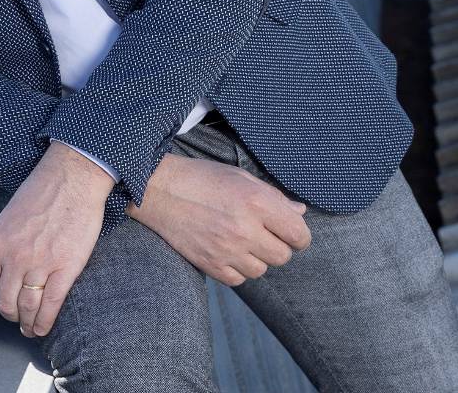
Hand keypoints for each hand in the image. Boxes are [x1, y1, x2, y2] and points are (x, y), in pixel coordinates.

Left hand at [0, 140, 114, 338]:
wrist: (73, 177)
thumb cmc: (43, 190)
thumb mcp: (10, 216)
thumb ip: (5, 244)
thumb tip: (6, 269)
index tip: (3, 298)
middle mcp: (13, 256)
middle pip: (4, 302)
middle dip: (10, 314)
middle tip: (17, 317)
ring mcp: (40, 264)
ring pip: (27, 307)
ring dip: (27, 323)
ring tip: (30, 328)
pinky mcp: (65, 269)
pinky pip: (51, 305)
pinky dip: (45, 322)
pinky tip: (43, 328)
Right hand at [128, 152, 310, 285]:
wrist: (159, 189)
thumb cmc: (202, 178)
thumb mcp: (240, 177)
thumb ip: (273, 197)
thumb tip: (299, 213)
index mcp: (257, 203)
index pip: (298, 235)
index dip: (297, 235)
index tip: (288, 231)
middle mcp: (245, 229)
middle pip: (283, 256)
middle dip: (276, 245)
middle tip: (260, 232)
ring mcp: (227, 250)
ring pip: (261, 270)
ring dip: (255, 257)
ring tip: (239, 239)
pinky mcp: (211, 265)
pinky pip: (239, 279)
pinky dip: (236, 268)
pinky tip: (225, 250)